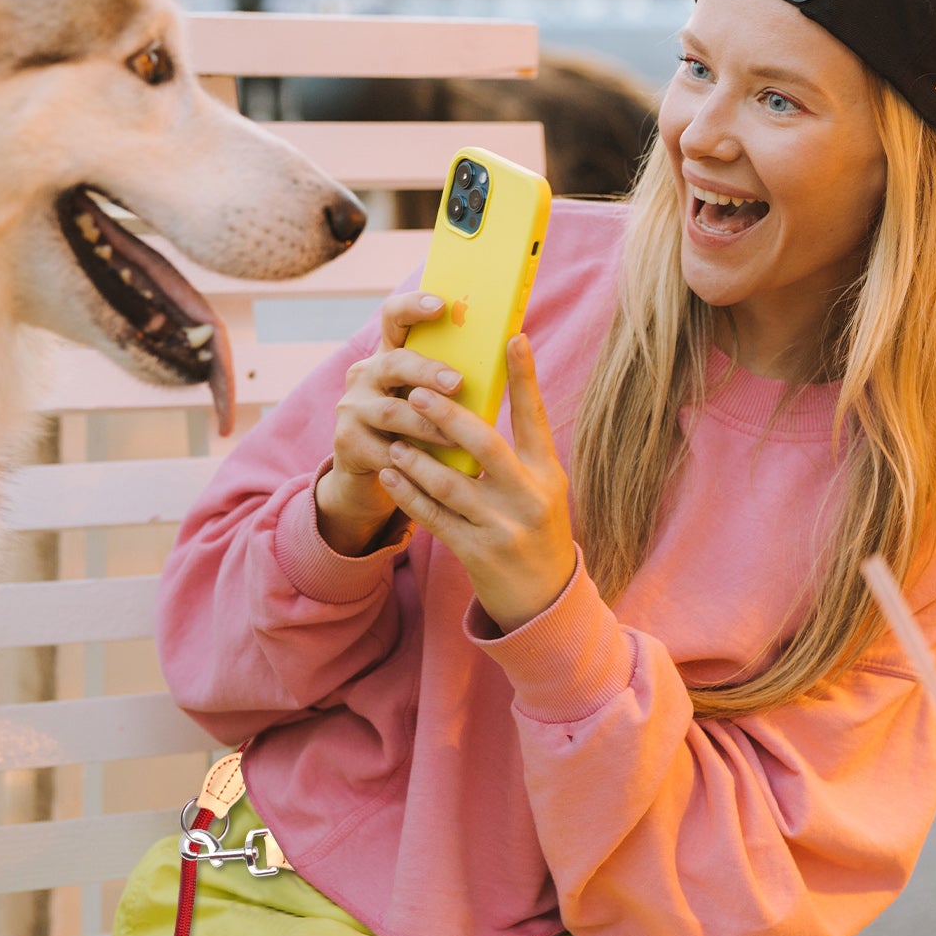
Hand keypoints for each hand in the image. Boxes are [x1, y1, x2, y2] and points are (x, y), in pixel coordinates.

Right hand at [317, 290, 464, 555]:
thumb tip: (513, 353)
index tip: (441, 305)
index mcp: (390, 356)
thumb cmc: (418, 434)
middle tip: (458, 383)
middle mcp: (365, 374)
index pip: (394, 317)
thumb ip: (451, 381)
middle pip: (395, 363)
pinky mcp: (347, 441)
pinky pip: (382, 450)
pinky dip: (410, 461)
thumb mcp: (430, 402)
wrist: (373, 478)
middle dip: (428, 371)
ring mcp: (352, 407)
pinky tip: (432, 471)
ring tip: (456, 438)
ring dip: (427, 424)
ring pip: (391, 411)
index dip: (413, 306)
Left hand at [375, 333, 576, 632]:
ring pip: (450, 483)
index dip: (525, 376)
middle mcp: (529, 497)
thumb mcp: (539, 486)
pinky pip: (433, 516)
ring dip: (416, 457)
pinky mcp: (476, 552)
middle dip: (448, 416)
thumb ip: (516, 450)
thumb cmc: (533, 527)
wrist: (543, 599)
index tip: (513, 336)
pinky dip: (407, 492)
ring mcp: (502, 527)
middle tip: (417, 392)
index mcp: (547, 473)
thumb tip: (477, 396)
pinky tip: (389, 471)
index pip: (536, 417)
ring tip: (394, 436)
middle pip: (485, 445)